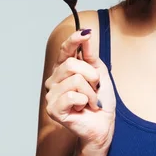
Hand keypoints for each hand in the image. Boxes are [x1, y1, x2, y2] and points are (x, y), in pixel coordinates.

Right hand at [44, 29, 115, 152]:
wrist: (103, 122)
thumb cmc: (100, 98)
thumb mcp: (100, 71)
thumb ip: (90, 54)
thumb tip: (86, 33)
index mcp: (64, 68)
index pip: (65, 49)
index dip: (74, 40)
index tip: (85, 33)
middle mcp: (54, 79)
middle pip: (72, 64)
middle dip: (91, 75)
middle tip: (95, 87)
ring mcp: (51, 94)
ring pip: (75, 80)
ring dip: (91, 92)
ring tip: (90, 100)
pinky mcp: (53, 108)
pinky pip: (72, 96)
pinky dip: (85, 101)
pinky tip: (83, 107)